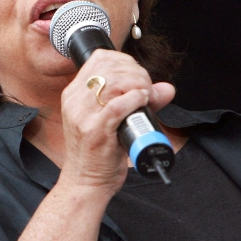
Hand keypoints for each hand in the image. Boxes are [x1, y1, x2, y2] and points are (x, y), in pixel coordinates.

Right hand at [58, 49, 174, 195]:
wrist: (85, 182)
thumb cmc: (97, 152)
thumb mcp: (112, 120)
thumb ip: (137, 100)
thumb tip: (166, 89)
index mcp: (74, 94)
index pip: (99, 58)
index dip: (125, 60)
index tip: (138, 75)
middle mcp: (75, 101)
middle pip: (109, 66)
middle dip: (136, 72)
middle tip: (147, 89)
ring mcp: (83, 116)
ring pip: (113, 82)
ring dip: (138, 84)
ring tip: (146, 96)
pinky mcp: (95, 132)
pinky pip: (116, 106)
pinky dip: (134, 99)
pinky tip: (143, 101)